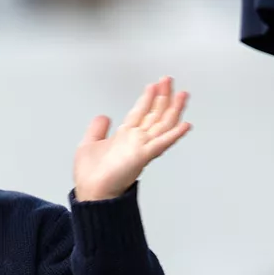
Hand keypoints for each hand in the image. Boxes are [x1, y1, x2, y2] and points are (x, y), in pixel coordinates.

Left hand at [73, 77, 190, 202]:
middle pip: (154, 115)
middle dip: (163, 97)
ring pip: (162, 125)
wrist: (92, 194)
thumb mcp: (88, 144)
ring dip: (173, 109)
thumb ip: (97, 129)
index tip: (154, 85)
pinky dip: (174, 134)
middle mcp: (135, 141)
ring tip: (182, 95)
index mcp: (124, 137)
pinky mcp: (142, 157)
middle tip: (169, 80)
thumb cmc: (91, 177)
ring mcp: (141, 148)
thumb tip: (104, 117)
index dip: (147, 98)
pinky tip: (185, 125)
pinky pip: (161, 143)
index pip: (140, 113)